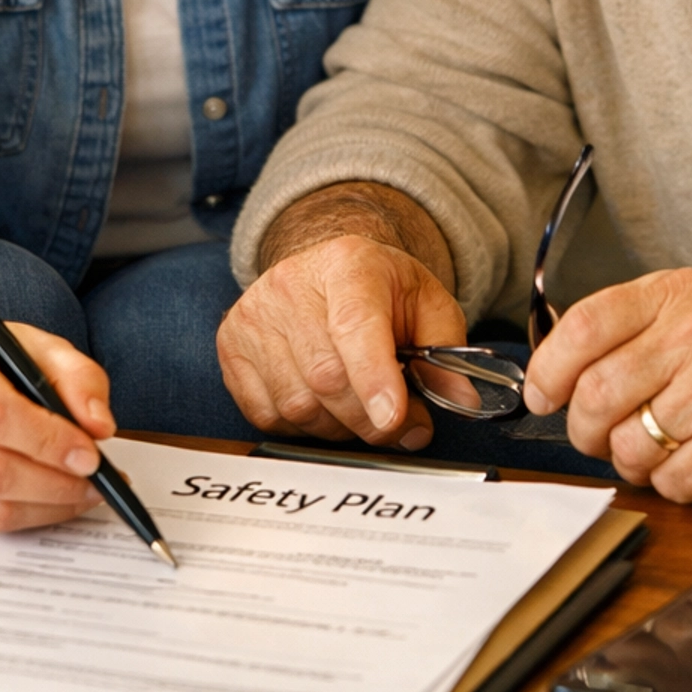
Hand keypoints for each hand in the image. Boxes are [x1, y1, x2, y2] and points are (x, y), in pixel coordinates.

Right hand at [0, 313, 115, 530]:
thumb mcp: (41, 347)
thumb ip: (79, 378)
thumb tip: (99, 428)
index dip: (47, 441)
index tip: (90, 455)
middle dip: (55, 485)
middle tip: (97, 483)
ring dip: (46, 507)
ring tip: (82, 493)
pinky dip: (24, 517)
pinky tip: (49, 499)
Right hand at [218, 234, 467, 447]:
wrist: (327, 269)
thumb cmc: (380, 290)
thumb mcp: (427, 305)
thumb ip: (445, 353)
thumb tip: (460, 400)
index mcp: (349, 264)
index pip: (356, 327)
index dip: (375, 378)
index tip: (393, 418)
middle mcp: (291, 284)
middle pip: (328, 378)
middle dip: (370, 419)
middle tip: (401, 424)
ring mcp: (254, 315)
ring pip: (297, 404)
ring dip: (338, 426)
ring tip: (360, 406)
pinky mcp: (230, 345)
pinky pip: (267, 414)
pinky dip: (302, 425)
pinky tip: (323, 403)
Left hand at [522, 268, 691, 500]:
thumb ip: (629, 330)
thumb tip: (551, 372)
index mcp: (678, 295)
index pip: (582, 327)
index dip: (548, 370)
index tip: (543, 395)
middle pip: (594, 396)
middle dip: (586, 430)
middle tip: (603, 435)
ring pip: (626, 447)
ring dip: (635, 460)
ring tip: (667, 445)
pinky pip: (669, 482)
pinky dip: (676, 483)